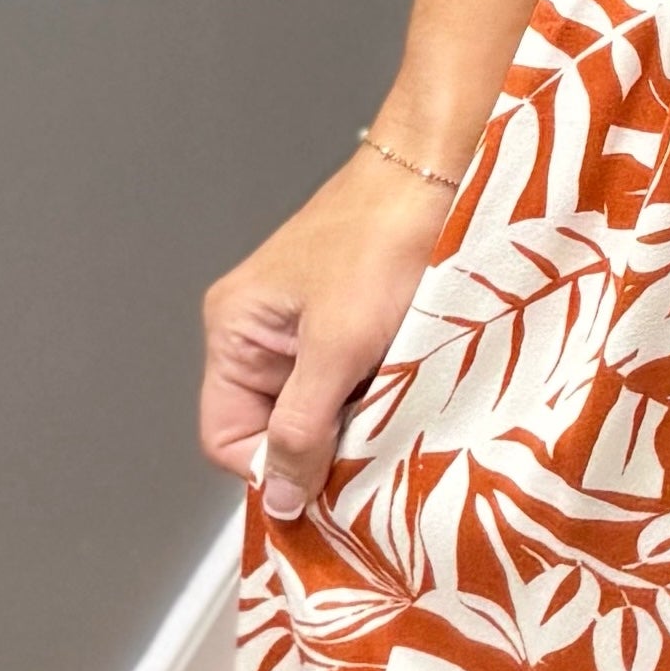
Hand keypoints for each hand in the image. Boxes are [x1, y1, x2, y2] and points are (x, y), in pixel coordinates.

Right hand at [198, 143, 457, 508]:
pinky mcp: (349, 324)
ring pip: (320, 411)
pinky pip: (351, 384)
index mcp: (235, 331)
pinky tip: (406, 382)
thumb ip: (302, 428)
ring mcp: (306, 329)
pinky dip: (377, 393)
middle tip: (370, 447)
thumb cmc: (383, 239)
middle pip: (275, 429)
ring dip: (357, 419)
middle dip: (322, 446)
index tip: (325, 485)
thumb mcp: (339, 347)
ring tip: (394, 402)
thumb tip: (279, 496)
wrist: (442, 173)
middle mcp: (260, 333)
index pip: (228, 439)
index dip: (273, 469)